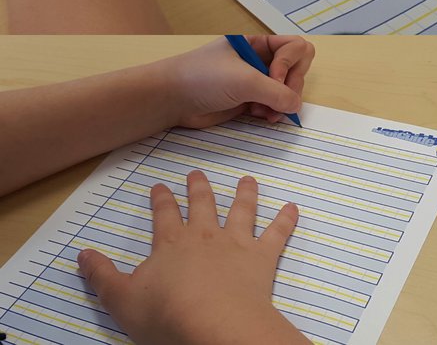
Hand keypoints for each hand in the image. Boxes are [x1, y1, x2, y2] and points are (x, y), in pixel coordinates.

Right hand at [78, 172, 310, 344]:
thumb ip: (102, 276)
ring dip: (245, 193)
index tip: (160, 185)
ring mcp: (237, 243)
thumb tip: (82, 253)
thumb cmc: (166, 314)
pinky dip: (286, 220)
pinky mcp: (262, 257)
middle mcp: (205, 235)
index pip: (164, 213)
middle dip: (198, 187)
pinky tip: (294, 208)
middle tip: (197, 173)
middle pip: (202, 203)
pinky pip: (277, 234)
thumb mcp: (122, 300)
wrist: (214, 324)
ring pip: (242, 210)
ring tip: (248, 180)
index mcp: (172, 242)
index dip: (161, 199)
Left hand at [160, 35, 314, 127]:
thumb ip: (276, 92)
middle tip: (275, 99)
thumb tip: (296, 106)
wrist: (172, 99)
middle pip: (296, 69)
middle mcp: (260, 59)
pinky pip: (274, 105)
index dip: (290, 65)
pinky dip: (273, 112)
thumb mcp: (244, 80)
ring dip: (282, 102)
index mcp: (258, 43)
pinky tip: (260, 116)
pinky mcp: (249, 100)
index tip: (273, 79)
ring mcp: (255, 81)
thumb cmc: (204, 78)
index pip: (295, 47)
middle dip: (290, 86)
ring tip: (265, 112)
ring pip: (287, 90)